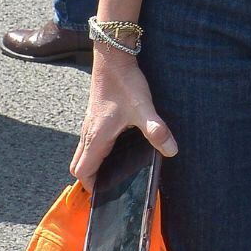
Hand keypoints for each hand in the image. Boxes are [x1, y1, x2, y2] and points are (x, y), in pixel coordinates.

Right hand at [71, 49, 178, 185]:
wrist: (112, 57)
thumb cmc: (124, 83)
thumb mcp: (143, 108)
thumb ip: (156, 130)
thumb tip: (171, 150)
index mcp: (95, 137)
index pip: (82, 172)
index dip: (91, 186)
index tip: (106, 192)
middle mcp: (88, 133)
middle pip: (79, 165)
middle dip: (92, 178)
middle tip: (111, 183)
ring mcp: (89, 124)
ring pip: (84, 152)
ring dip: (95, 163)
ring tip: (116, 170)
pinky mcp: (95, 116)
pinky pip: (90, 140)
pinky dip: (98, 150)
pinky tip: (118, 145)